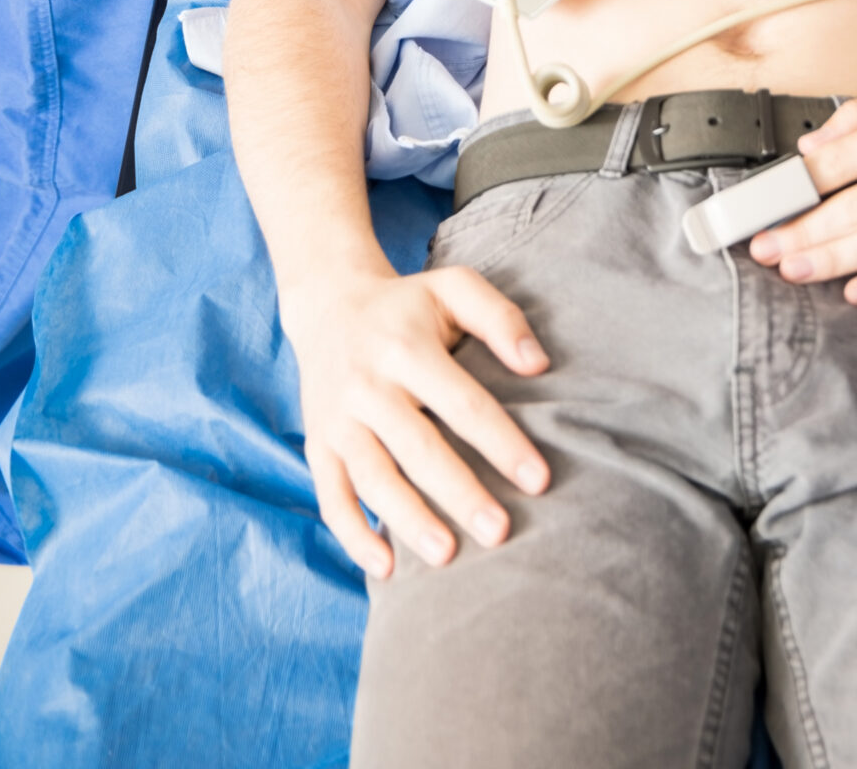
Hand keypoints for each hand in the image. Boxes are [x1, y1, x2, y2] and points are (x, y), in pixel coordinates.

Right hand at [284, 262, 550, 578]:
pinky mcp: (316, 445)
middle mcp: (367, 385)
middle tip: (499, 532)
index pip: (462, 403)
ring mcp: (337, 419)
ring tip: (448, 556)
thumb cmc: (408, 304)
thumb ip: (500, 318)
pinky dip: (353, 536)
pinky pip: (330, 498)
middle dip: (459, 494)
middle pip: (418, 449)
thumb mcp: (454, 288)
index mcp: (406, 347)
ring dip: (408, 521)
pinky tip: (386, 568)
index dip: (502, 443)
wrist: (328, 304)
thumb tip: (539, 364)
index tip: (539, 480)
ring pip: (373, 479)